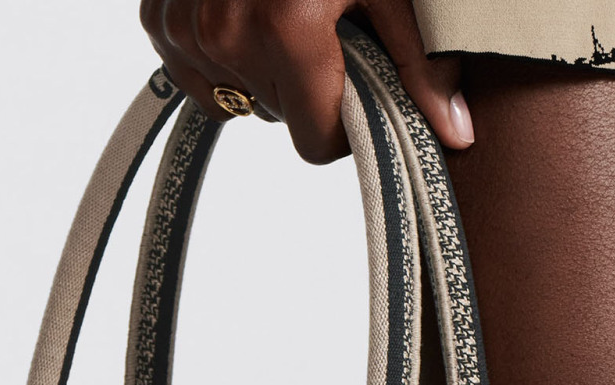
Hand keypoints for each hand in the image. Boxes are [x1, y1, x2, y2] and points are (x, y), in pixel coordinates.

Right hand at [138, 0, 473, 162]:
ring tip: (284, 13)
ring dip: (265, 70)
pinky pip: (198, 77)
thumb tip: (455, 135)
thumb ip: (418, 64)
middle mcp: (226, 36)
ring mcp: (184, 29)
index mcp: (286, 32)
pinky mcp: (159, 21)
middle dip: (306, 86)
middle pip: (279, 117)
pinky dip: (223, 56)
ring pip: (239, 99)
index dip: (343, 122)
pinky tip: (246, 13)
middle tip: (323, 31)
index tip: (356, 86)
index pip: (315, 142)